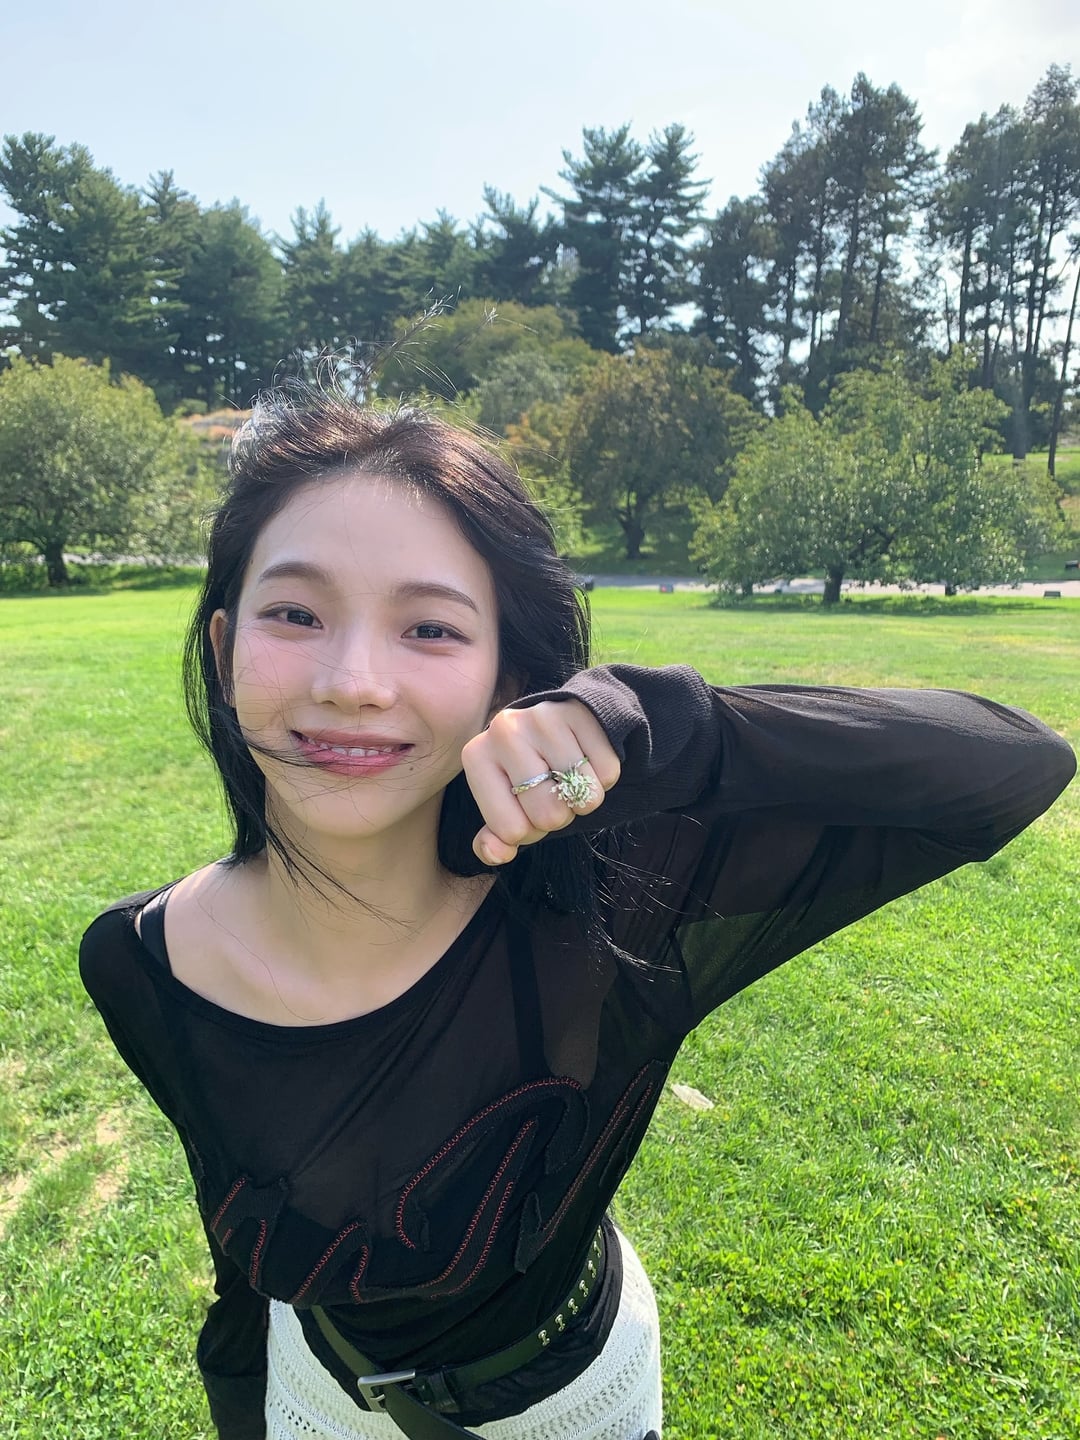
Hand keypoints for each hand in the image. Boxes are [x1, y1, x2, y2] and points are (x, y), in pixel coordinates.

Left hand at [461, 700, 620, 864]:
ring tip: (572, 777)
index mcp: (476, 757)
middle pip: (549, 815)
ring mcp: (542, 717)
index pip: (512, 830)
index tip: (528, 808)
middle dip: (560, 815)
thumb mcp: (504, 804)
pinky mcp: (580, 711)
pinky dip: (604, 778)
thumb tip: (496, 854)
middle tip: (555, 793)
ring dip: (584, 798)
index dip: (529, 831)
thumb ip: (495, 838)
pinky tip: (588, 760)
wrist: (556, 721)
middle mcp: (503, 731)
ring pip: (583, 796)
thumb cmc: (527, 772)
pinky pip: (608, 772)